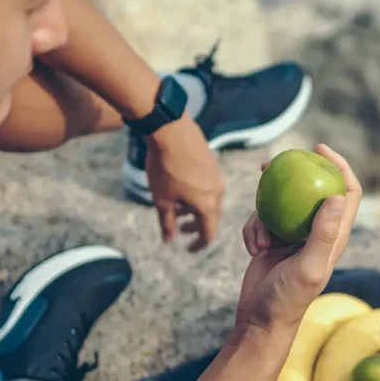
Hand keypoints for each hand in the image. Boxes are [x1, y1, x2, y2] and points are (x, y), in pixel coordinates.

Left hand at [144, 116, 223, 251]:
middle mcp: (217, 192)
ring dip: (195, 209)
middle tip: (180, 229)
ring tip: (178, 208)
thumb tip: (169, 241)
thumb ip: (167, 223)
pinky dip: (197, 194)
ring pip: (209, 200)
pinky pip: (208, 186)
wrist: (170, 131)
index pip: (209, 233)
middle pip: (211, 217)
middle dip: (196, 226)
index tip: (189, 249)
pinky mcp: (211, 163)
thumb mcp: (162, 200)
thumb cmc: (165, 168)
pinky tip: (181, 188)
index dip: (199, 244)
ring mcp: (216, 176)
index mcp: (207, 206)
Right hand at [234, 144, 362, 335]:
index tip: (320, 150)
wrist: (260, 319)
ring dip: (263, 215)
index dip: (340, 167)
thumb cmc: (288, 298)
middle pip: (311, 190)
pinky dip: (252, 230)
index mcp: (334, 237)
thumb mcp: (309, 266)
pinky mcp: (271, 240)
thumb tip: (337, 196)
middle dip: (295, 173)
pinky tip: (252, 249)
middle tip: (275, 163)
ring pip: (279, 203)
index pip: (347, 193)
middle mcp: (316, 232)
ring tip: (259, 239)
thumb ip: (323, 233)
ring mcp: (292, 236)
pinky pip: (259, 220)